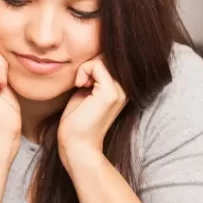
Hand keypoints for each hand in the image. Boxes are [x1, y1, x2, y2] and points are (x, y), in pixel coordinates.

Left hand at [57, 56, 127, 170]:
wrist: (77, 145)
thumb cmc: (77, 122)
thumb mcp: (86, 92)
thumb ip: (92, 77)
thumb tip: (91, 58)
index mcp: (121, 90)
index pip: (109, 60)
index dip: (92, 65)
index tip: (81, 82)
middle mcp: (125, 90)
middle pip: (107, 57)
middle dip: (89, 64)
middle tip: (80, 83)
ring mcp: (120, 91)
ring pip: (102, 58)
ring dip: (85, 68)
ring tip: (80, 85)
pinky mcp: (110, 93)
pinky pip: (97, 65)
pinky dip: (83, 71)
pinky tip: (79, 86)